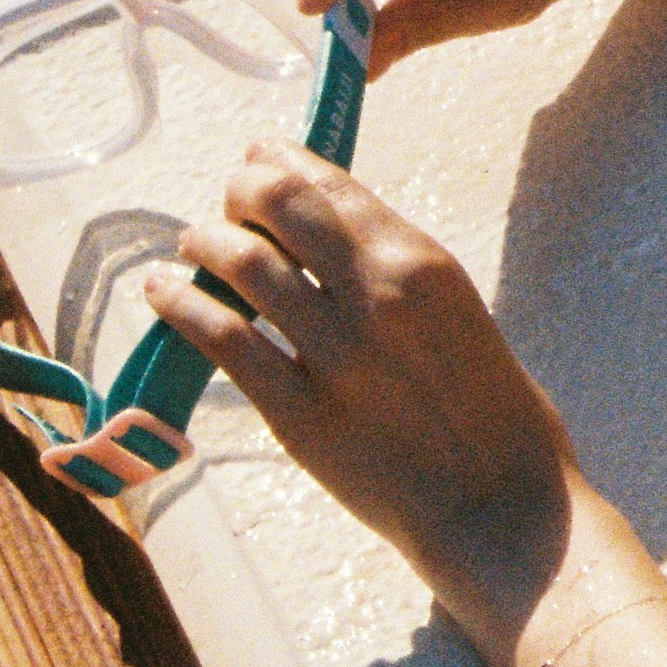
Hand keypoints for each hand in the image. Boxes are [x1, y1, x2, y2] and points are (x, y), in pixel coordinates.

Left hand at [148, 145, 583, 640]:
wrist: (502, 510)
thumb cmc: (501, 421)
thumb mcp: (464, 317)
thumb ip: (402, 278)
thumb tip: (332, 248)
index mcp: (426, 265)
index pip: (332, 185)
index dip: (281, 160)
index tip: (258, 156)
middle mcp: (378, 296)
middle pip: (277, 207)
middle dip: (239, 191)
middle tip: (226, 203)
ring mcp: (335, 356)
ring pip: (241, 266)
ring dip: (203, 244)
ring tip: (191, 246)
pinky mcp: (299, 415)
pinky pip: (222, 341)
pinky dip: (181, 305)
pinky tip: (163, 293)